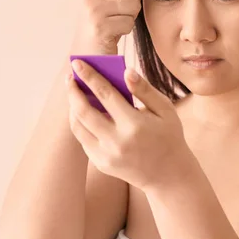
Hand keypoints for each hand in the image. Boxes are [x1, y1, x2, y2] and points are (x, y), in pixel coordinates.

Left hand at [65, 59, 195, 190]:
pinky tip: (81, 111)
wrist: (168, 175)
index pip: (105, 95)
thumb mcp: (165, 110)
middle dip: (74, 91)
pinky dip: (79, 123)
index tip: (78, 63)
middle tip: (70, 76)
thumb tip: (126, 71)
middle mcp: (117, 141)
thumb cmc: (168, 136)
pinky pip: (83, 139)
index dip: (90, 77)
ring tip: (73, 92)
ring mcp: (106, 155)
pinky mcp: (101, 164)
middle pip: (84, 111)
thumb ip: (145, 90)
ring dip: (72, 106)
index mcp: (134, 125)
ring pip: (78, 126)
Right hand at [71, 0, 161, 54]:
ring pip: (134, 5)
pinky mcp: (100, 26)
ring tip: (114, 23)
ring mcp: (94, 9)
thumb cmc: (100, 24)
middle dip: (133, 2)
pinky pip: (129, 22)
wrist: (84, 53)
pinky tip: (113, 33)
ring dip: (130, 17)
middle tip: (117, 14)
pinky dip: (126, 29)